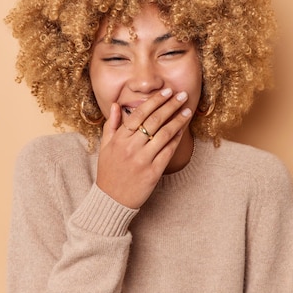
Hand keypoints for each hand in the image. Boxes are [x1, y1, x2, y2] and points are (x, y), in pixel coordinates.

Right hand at [96, 88, 192, 208]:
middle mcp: (131, 148)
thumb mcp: (105, 146)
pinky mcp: (153, 172)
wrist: (112, 200)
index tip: (166, 91)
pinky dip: (176, 138)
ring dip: (178, 120)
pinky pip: (168, 151)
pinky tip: (183, 129)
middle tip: (182, 94)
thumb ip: (111, 124)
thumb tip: (115, 104)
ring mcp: (143, 160)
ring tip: (187, 109)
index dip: (155, 101)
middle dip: (170, 105)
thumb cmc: (109, 171)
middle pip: (154, 121)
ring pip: (164, 134)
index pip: (139, 113)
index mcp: (119, 139)